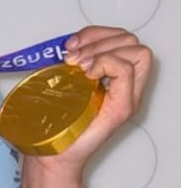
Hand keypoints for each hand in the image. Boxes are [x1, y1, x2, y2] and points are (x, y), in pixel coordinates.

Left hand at [19, 26, 152, 187]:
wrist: (52, 154)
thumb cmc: (53, 122)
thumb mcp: (61, 82)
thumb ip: (73, 63)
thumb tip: (69, 44)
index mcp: (108, 76)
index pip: (118, 37)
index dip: (94, 34)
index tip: (69, 47)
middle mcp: (123, 84)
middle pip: (129, 39)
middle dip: (97, 39)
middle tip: (72, 58)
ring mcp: (126, 95)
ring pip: (135, 50)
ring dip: (101, 50)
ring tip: (78, 66)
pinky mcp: (122, 106)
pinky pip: (126, 69)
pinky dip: (105, 63)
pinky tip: (86, 75)